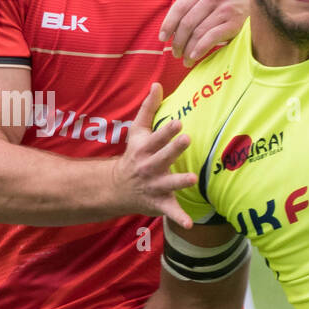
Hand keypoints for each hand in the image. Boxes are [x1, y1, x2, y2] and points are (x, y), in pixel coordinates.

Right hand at [111, 83, 196, 225]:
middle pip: (162, 156)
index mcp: (145, 149)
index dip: (167, 131)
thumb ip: (148, 108)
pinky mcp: (160, 203)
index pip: (156, 137)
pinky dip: (179, 218)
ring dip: (179, 181)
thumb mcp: (137, 132)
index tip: (178, 122)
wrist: (117, 188)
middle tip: (187, 139)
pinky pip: (170, 211)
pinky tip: (190, 224)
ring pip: (168, 183)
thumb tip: (158, 84)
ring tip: (192, 178)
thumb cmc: (134, 155)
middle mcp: (149, 167)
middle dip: (174, 148)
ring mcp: (154, 185)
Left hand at [159, 0, 248, 66]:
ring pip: (197, 32)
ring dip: (188, 50)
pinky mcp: (234, 23)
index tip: (162, 39)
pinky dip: (200, 49)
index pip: (179, 7)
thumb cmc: (233, 9)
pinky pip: (211, 38)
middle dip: (178, 42)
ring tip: (186, 60)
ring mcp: (224, 9)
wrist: (262, 9)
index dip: (168, 24)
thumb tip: (173, 33)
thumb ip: (196, 10)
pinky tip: (195, 57)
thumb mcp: (214, 1)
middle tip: (176, 54)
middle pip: (187, 23)